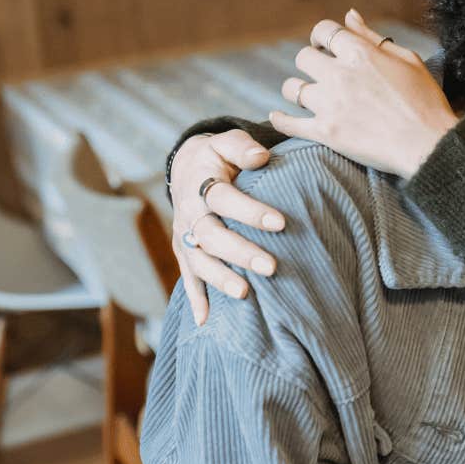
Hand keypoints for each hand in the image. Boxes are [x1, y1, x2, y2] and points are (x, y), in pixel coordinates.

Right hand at [169, 129, 284, 324]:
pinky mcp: (184, 252)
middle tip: (271, 266)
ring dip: (220, 279)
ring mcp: (185, 236)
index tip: (280, 223)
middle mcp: (189, 213)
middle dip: (240, 252)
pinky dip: (195, 299)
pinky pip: (188, 277)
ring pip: (199, 261)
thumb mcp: (227, 142)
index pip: (224, 198)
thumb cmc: (219, 156)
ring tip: (245, 294)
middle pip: (211, 236)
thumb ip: (243, 147)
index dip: (250, 211)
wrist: (188, 167)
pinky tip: (205, 321)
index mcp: (201, 184)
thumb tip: (262, 157)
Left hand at [271, 10, 458, 178]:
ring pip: (292, 88)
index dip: (322, 36)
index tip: (326, 46)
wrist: (428, 145)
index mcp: (361, 54)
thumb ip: (372, 37)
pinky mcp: (326, 132)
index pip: (324, 31)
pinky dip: (280, 120)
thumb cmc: (425, 101)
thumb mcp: (407, 59)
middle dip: (311, 62)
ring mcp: (330, 104)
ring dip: (298, 90)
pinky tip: (278, 117)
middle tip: (321, 73)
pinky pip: (288, 124)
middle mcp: (340, 75)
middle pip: (303, 57)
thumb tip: (349, 15)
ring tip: (308, 96)